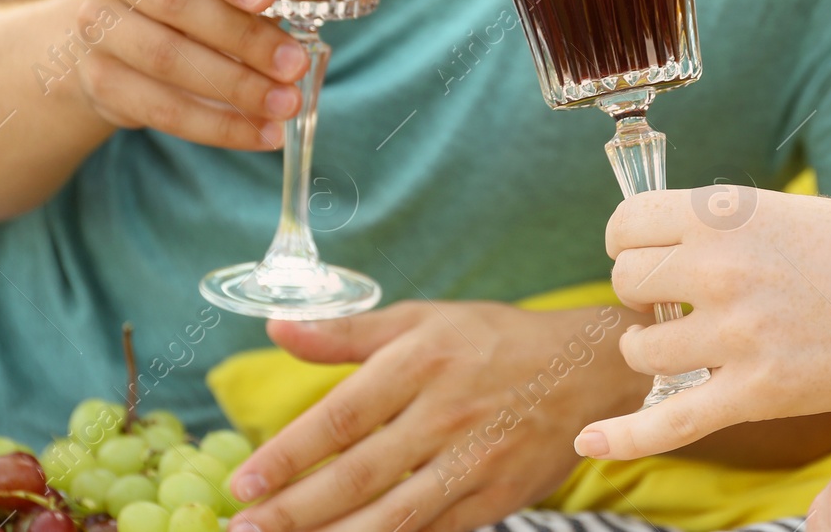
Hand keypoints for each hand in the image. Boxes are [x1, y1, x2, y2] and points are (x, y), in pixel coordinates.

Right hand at [73, 0, 394, 149]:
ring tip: (287, 102)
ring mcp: (96, 23)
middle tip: (298, 62)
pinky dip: (216, 126)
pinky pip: (158, 108)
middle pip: (175, 0)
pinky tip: (261, 133)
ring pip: (165, 57)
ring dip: (233, 86)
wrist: (115, 27)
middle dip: (243, 37)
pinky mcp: (99, 79)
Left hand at [226, 300, 644, 531]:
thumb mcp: (422, 319)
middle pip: (359, 474)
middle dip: (296, 510)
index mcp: (421, 361)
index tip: (242, 481)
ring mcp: (474, 461)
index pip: (342, 416)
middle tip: (245, 529)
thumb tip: (277, 327)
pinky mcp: (497, 498)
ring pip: (394, 515)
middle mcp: (445, 413)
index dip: (289, 453)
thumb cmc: (493, 340)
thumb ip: (347, 332)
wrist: (589, 369)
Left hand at [574, 189, 830, 459]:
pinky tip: (589, 441)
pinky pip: (670, 419)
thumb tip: (650, 243)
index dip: (628, 242)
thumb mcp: (779, 211)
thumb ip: (714, 225)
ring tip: (692, 344)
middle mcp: (720, 269)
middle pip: (626, 282)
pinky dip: (624, 436)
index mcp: (723, 214)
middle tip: (679, 302)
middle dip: (643, 294)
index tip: (645, 255)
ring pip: (639, 347)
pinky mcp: (758, 393)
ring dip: (653, 348)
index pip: (625, 225)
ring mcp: (737, 334)